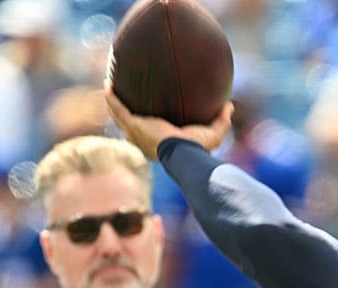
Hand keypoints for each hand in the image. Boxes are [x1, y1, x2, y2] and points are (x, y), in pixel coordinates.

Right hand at [104, 84, 232, 158]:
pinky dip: (111, 97)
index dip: (144, 121)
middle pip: (128, 123)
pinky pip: (118, 108)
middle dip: (122, 111)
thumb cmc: (197, 148)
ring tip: (109, 86)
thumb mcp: (213, 133)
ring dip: (112, 102)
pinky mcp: (133, 124)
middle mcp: (143, 138)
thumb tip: (229, 106)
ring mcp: (135, 132)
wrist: (184, 152)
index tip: (145, 110)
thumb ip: (221, 120)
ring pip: (118, 115)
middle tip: (121, 96)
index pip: (149, 131)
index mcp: (159, 141)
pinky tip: (108, 84)